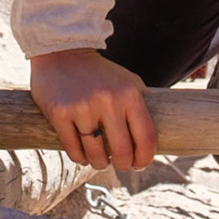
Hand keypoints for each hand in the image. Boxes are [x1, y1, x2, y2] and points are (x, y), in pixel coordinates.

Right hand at [30, 48, 156, 171]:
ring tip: (101, 161)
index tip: (140, 164)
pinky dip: (81, 158)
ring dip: (100, 164)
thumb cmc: (101, 74)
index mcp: (129, 93)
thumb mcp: (129, 82)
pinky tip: (84, 155)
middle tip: (121, 165)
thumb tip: (159, 135)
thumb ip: (143, 104)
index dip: (145, 158)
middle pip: (122, 151)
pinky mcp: (60, 113)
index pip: (145, 137)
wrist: (63, 54)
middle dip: (124, 165)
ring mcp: (82, 107)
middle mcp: (108, 100)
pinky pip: (74, 150)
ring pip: (96, 155)